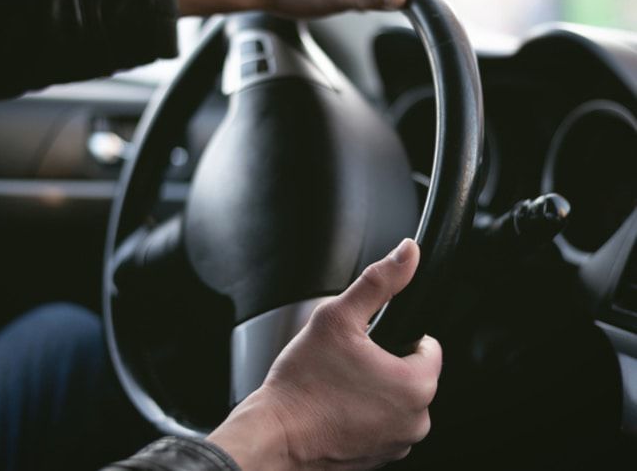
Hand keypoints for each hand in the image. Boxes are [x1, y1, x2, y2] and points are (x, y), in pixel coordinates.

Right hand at [208, 239, 441, 470]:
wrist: (275, 435)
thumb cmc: (303, 383)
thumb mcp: (337, 318)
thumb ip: (378, 282)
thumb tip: (407, 253)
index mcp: (416, 385)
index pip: (428, 346)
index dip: (398, 335)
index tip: (368, 340)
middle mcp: (416, 421)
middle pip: (410, 374)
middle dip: (384, 363)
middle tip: (346, 361)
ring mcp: (397, 444)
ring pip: (394, 400)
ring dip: (374, 390)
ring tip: (338, 385)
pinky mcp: (377, 458)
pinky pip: (380, 424)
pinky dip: (363, 415)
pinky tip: (335, 406)